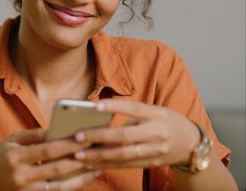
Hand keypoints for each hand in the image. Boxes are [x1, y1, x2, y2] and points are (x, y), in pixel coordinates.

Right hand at [0, 128, 102, 190]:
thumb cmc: (1, 156)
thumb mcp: (12, 140)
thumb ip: (34, 134)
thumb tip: (57, 129)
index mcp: (16, 156)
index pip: (47, 150)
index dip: (68, 145)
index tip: (86, 138)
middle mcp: (21, 175)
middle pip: (57, 168)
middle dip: (79, 159)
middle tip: (98, 151)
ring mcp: (26, 190)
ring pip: (59, 186)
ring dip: (81, 177)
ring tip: (97, 167)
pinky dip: (71, 187)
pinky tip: (84, 179)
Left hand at [72, 99, 200, 169]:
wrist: (192, 144)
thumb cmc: (167, 122)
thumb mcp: (156, 112)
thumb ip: (133, 115)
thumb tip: (102, 120)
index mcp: (157, 115)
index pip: (134, 108)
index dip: (115, 107)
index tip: (95, 106)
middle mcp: (157, 133)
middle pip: (125, 135)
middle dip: (99, 136)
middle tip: (78, 137)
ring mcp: (155, 151)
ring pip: (123, 154)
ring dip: (99, 156)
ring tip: (80, 155)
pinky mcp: (151, 163)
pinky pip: (126, 165)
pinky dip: (108, 165)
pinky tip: (93, 165)